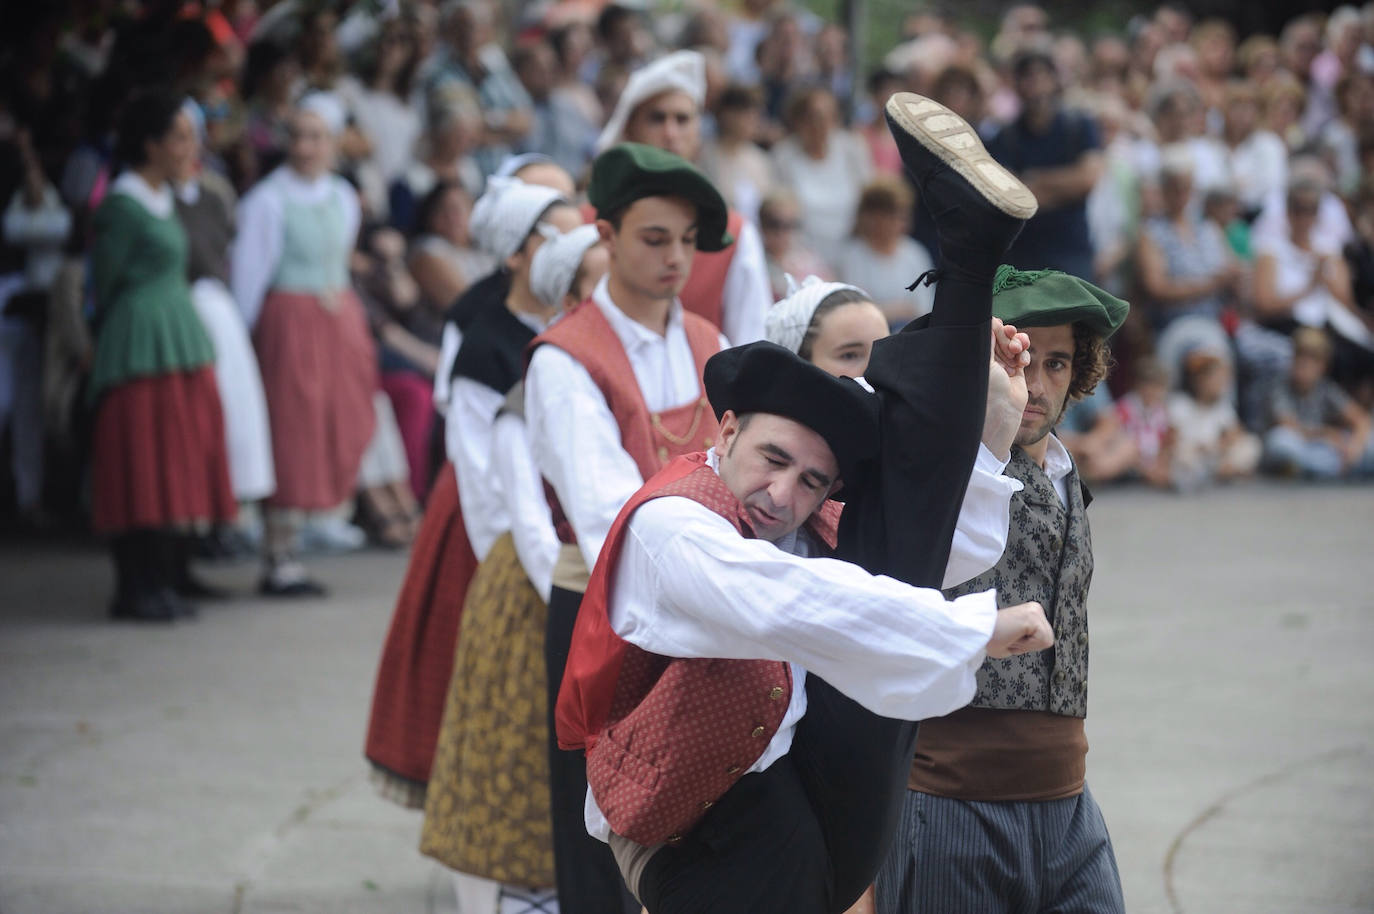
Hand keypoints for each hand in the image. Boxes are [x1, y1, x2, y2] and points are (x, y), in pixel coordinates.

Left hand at [982, 319, 1029, 459]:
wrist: (1000, 415)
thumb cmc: (985, 390)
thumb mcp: (984, 361)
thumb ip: (988, 339)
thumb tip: (991, 320)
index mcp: (974, 356)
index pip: (985, 333)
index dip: (995, 327)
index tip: (1000, 327)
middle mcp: (987, 360)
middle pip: (1000, 336)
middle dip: (1008, 334)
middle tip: (1011, 336)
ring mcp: (1001, 367)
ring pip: (1013, 344)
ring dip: (1018, 341)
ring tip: (1018, 348)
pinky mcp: (1015, 374)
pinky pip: (1022, 356)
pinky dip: (1024, 354)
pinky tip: (1022, 362)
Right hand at [986, 602, 1052, 658]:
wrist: (978, 634)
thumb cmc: (990, 638)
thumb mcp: (1018, 640)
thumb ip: (1030, 639)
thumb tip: (1039, 642)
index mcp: (1031, 612)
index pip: (1043, 638)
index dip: (1027, 645)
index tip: (1011, 638)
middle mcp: (1035, 608)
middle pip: (1048, 639)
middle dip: (1030, 645)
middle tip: (1011, 638)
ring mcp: (1035, 610)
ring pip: (1046, 640)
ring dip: (1027, 645)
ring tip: (1012, 636)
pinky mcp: (1033, 615)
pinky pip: (1042, 640)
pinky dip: (1027, 644)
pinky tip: (1013, 635)